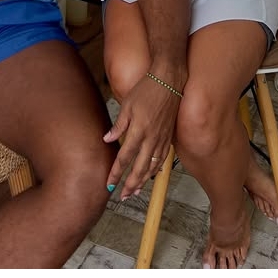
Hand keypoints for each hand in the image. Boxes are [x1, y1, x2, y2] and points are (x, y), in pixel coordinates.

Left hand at [103, 74, 180, 197]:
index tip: (109, 184)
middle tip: (123, 196)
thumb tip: (107, 139)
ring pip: (152, 166)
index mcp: (139, 131)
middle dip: (130, 184)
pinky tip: (151, 175)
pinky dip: (156, 170)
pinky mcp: (170, 136)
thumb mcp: (128, 105)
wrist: (170, 80)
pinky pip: (162, 158)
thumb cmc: (147, 89)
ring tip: (136, 191)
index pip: (124, 158)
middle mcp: (151, 138)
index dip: (116, 173)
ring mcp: (162, 138)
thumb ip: (119, 125)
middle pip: (140, 168)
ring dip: (143, 181)